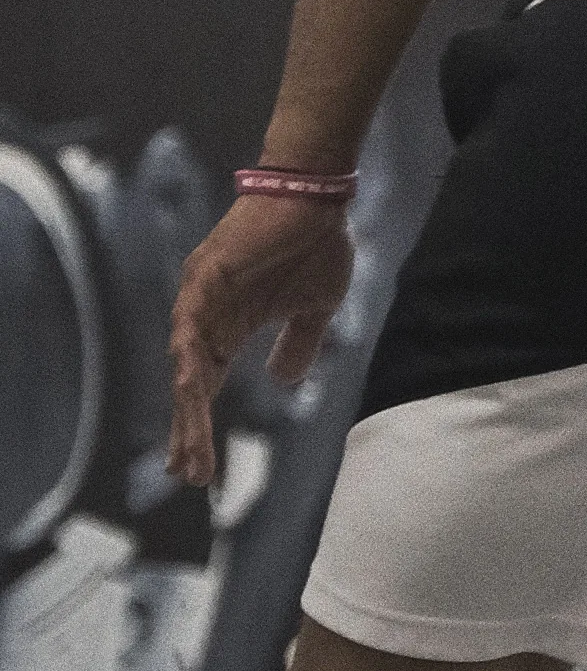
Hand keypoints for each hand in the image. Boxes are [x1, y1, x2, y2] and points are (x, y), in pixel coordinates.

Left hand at [167, 193, 357, 487]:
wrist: (316, 197)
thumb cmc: (315, 244)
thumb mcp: (314, 309)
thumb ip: (297, 345)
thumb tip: (283, 381)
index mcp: (229, 327)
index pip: (205, 386)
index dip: (200, 425)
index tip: (200, 469)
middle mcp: (206, 315)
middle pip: (189, 383)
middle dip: (188, 429)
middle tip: (188, 473)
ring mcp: (201, 295)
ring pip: (185, 361)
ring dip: (186, 406)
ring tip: (190, 447)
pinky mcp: (207, 274)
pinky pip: (191, 322)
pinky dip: (187, 356)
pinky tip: (188, 389)